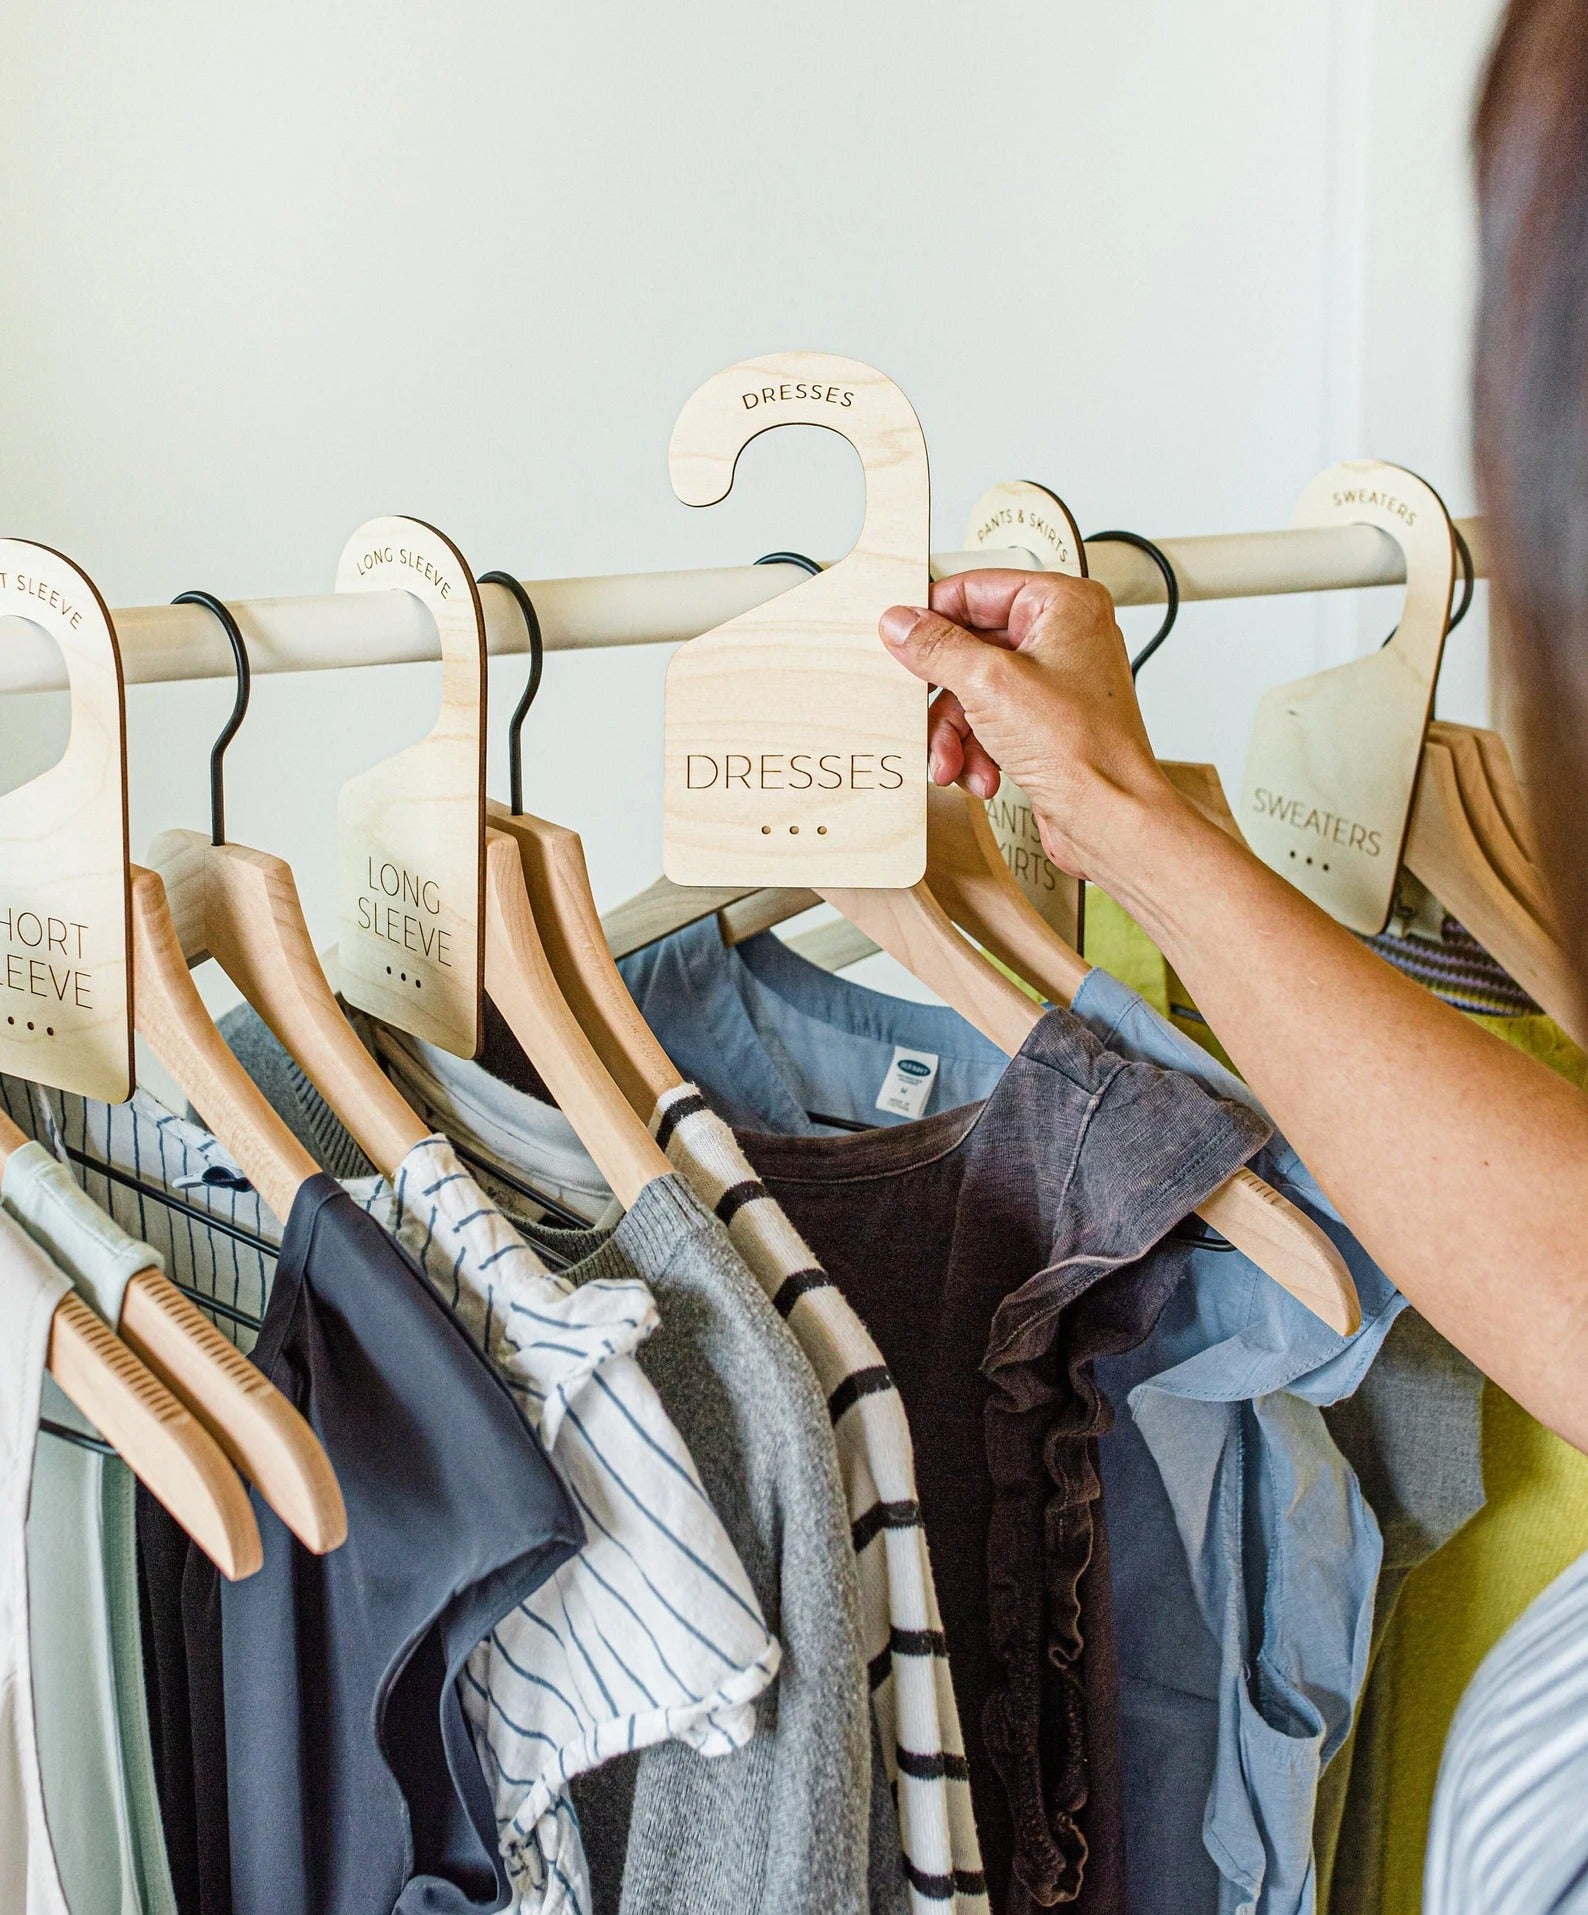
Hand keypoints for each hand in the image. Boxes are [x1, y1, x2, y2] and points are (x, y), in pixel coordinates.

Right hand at [879, 569, 1178, 881]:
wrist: (1110, 819)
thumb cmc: (1083, 750)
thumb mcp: (989, 684)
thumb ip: (938, 647)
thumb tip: (902, 622)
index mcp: (1063, 605)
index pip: (978, 589)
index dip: (934, 617)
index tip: (900, 640)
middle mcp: (1064, 638)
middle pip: (971, 647)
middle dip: (946, 695)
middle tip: (923, 709)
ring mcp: (1056, 683)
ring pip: (975, 692)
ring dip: (956, 733)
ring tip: (953, 760)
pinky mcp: (1046, 724)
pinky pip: (991, 723)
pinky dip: (977, 750)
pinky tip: (982, 774)